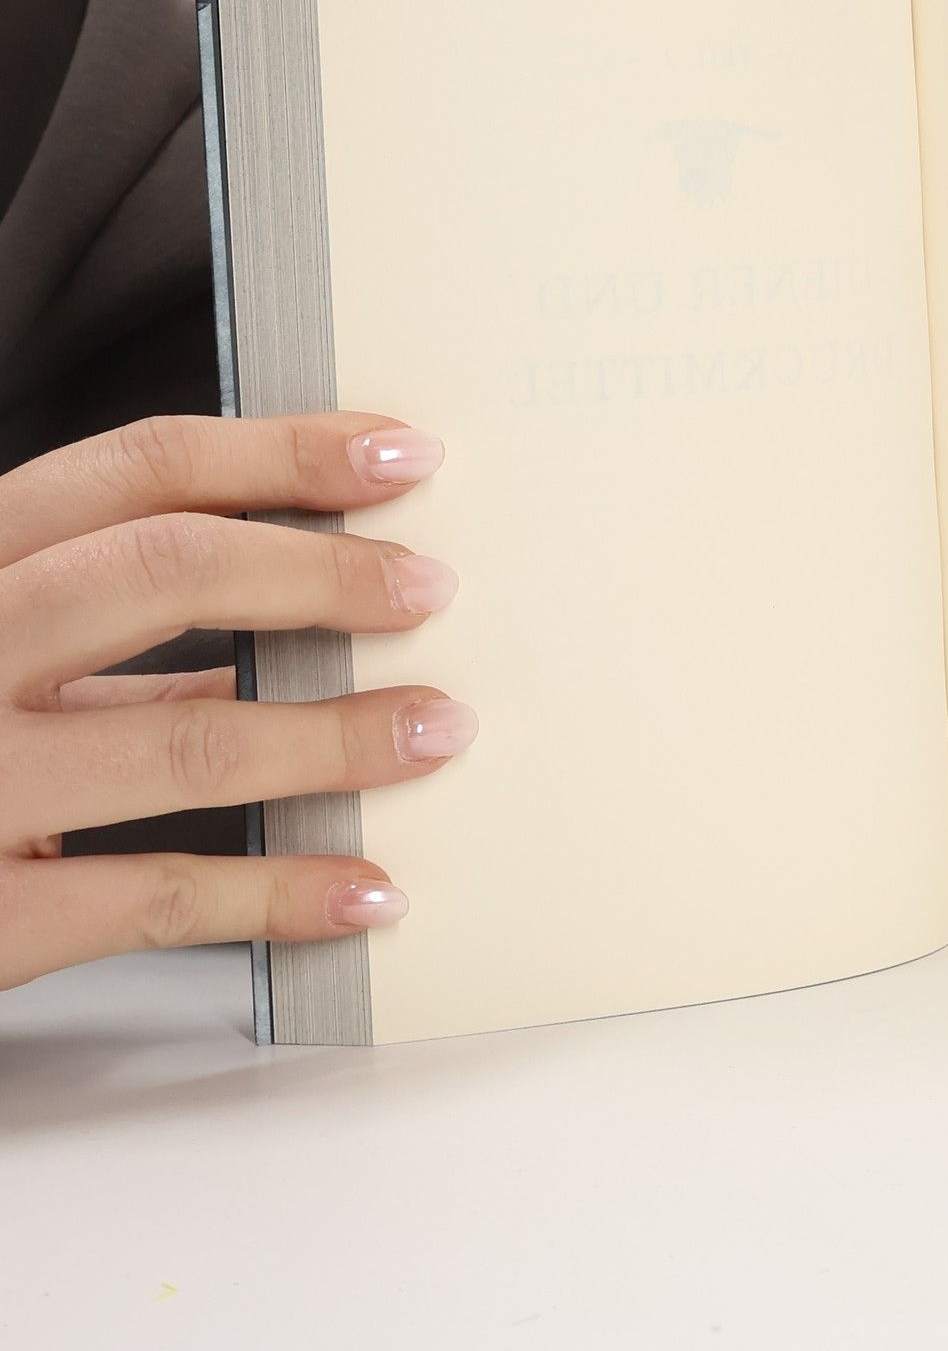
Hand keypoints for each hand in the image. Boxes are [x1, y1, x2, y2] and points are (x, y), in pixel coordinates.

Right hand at [0, 414, 468, 990]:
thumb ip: (107, 638)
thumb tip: (291, 622)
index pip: (137, 470)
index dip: (284, 455)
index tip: (400, 453)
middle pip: (164, 572)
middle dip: (322, 574)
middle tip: (430, 588)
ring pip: (186, 741)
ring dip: (337, 736)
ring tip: (435, 730)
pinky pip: (160, 897)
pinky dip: (283, 892)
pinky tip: (367, 889)